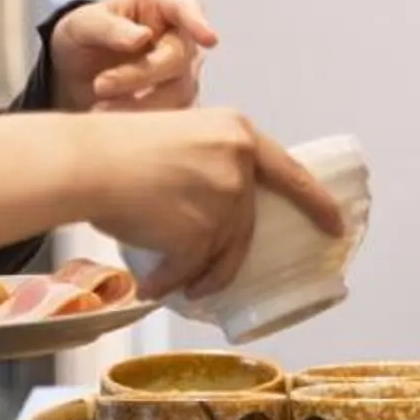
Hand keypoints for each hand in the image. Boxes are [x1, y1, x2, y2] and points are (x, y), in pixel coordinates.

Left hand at [49, 0, 220, 112]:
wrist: (75, 73)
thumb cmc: (85, 36)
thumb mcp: (83, 24)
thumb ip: (108, 28)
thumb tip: (142, 38)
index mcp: (161, 5)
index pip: (186, 8)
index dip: (197, 23)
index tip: (208, 39)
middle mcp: (179, 38)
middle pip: (178, 59)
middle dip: (139, 75)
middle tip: (100, 85)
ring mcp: (182, 74)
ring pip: (177, 93)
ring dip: (139, 104)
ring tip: (99, 108)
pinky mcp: (176, 105)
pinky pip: (172, 120)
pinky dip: (143, 125)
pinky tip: (113, 121)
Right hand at [74, 110, 348, 300]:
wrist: (85, 163)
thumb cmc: (116, 149)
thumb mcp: (180, 137)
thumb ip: (211, 164)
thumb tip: (222, 206)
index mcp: (237, 133)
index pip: (288, 173)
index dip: (314, 203)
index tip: (335, 226)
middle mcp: (238, 164)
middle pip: (244, 224)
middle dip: (226, 257)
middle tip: (214, 280)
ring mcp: (223, 199)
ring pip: (219, 251)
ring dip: (195, 273)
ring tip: (171, 282)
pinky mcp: (201, 232)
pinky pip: (191, 268)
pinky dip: (170, 282)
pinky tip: (152, 286)